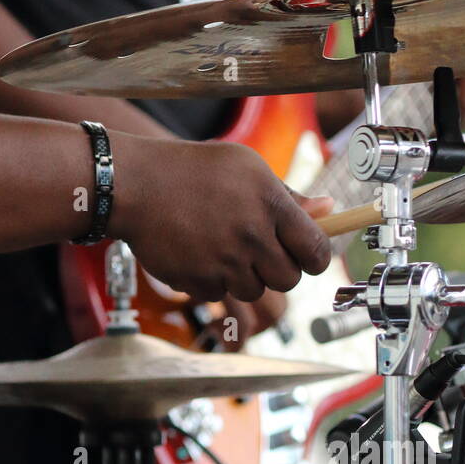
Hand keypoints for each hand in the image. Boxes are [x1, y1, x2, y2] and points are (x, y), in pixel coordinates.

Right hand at [111, 136, 332, 302]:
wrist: (135, 184)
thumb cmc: (194, 171)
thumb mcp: (247, 168)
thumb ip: (290, 196)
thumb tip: (329, 209)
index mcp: (271, 203)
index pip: (315, 250)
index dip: (314, 258)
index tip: (305, 257)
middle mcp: (252, 235)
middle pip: (288, 279)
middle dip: (278, 270)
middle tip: (259, 251)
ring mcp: (225, 261)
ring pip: (255, 290)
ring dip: (244, 276)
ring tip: (222, 246)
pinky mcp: (200, 281)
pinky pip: (220, 295)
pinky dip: (213, 280)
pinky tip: (198, 253)